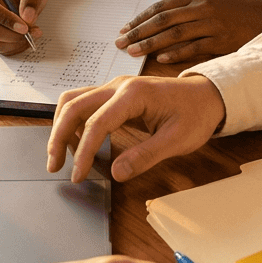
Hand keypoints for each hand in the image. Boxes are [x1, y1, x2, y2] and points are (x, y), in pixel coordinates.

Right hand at [49, 75, 224, 182]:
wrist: (207, 95)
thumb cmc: (195, 114)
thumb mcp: (177, 140)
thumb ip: (145, 156)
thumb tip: (116, 174)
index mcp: (134, 94)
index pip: (97, 123)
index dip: (84, 152)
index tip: (77, 176)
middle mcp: (118, 86)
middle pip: (74, 105)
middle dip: (59, 136)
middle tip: (54, 166)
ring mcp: (114, 88)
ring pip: (74, 101)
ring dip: (62, 127)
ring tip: (61, 156)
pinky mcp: (113, 95)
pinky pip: (84, 103)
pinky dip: (73, 122)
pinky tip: (78, 144)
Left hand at [114, 0, 261, 63]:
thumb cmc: (234, 14)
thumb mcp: (209, 5)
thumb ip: (186, 12)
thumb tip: (157, 24)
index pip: (160, 8)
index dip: (139, 19)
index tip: (122, 29)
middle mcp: (201, 7)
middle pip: (162, 20)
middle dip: (138, 31)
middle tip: (120, 43)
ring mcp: (212, 23)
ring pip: (174, 34)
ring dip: (150, 43)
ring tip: (133, 52)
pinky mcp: (222, 39)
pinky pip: (194, 47)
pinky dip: (176, 53)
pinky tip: (160, 59)